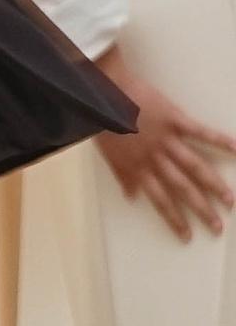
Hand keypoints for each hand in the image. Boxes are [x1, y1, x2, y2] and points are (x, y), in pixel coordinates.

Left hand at [92, 49, 235, 240]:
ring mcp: (167, 139)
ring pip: (195, 166)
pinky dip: (219, 140)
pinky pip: (200, 132)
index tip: (187, 235)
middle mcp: (155, 158)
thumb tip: (131, 196)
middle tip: (217, 226)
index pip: (160, 200)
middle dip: (201, 210)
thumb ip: (122, 175)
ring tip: (229, 200)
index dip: (174, 219)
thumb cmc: (104, 120)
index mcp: (138, 167)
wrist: (103, 90)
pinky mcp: (175, 119)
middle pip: (182, 188)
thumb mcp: (108, 154)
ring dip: (214, 185)